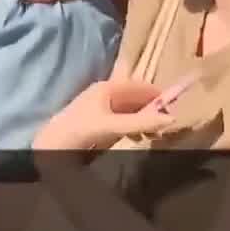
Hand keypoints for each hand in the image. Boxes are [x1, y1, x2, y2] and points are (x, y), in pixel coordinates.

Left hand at [33, 79, 174, 150]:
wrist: (53, 145)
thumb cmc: (81, 130)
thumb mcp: (113, 126)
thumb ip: (141, 123)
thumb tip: (172, 119)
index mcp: (108, 88)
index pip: (140, 86)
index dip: (158, 95)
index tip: (176, 108)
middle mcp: (105, 94)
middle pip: (136, 98)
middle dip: (152, 110)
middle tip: (168, 125)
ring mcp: (101, 107)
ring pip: (130, 110)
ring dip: (144, 120)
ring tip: (154, 134)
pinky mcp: (98, 121)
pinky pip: (123, 120)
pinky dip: (134, 127)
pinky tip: (138, 138)